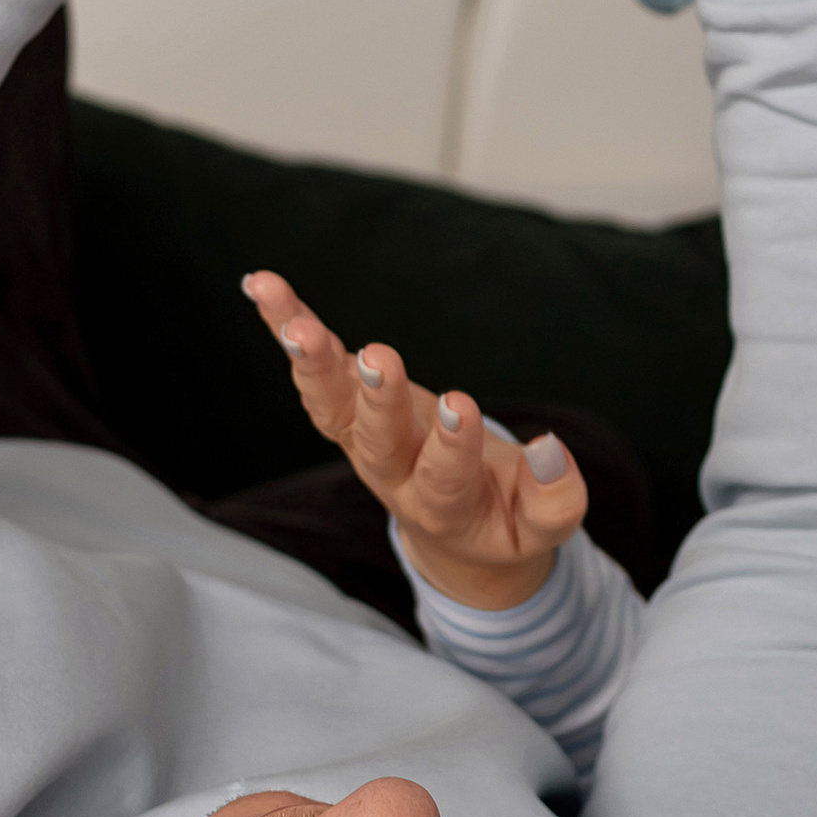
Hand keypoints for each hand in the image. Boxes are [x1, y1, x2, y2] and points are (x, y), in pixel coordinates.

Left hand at [240, 275, 587, 610]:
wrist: (453, 530)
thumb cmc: (504, 517)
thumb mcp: (539, 527)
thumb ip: (555, 498)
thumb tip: (551, 448)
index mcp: (443, 507)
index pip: (443, 478)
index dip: (452, 444)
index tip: (462, 403)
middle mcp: (391, 472)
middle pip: (376, 441)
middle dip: (377, 400)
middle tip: (379, 359)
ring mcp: (362, 436)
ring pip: (330, 404)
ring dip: (312, 364)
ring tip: (298, 328)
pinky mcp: (349, 402)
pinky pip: (314, 364)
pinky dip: (285, 324)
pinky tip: (262, 285)